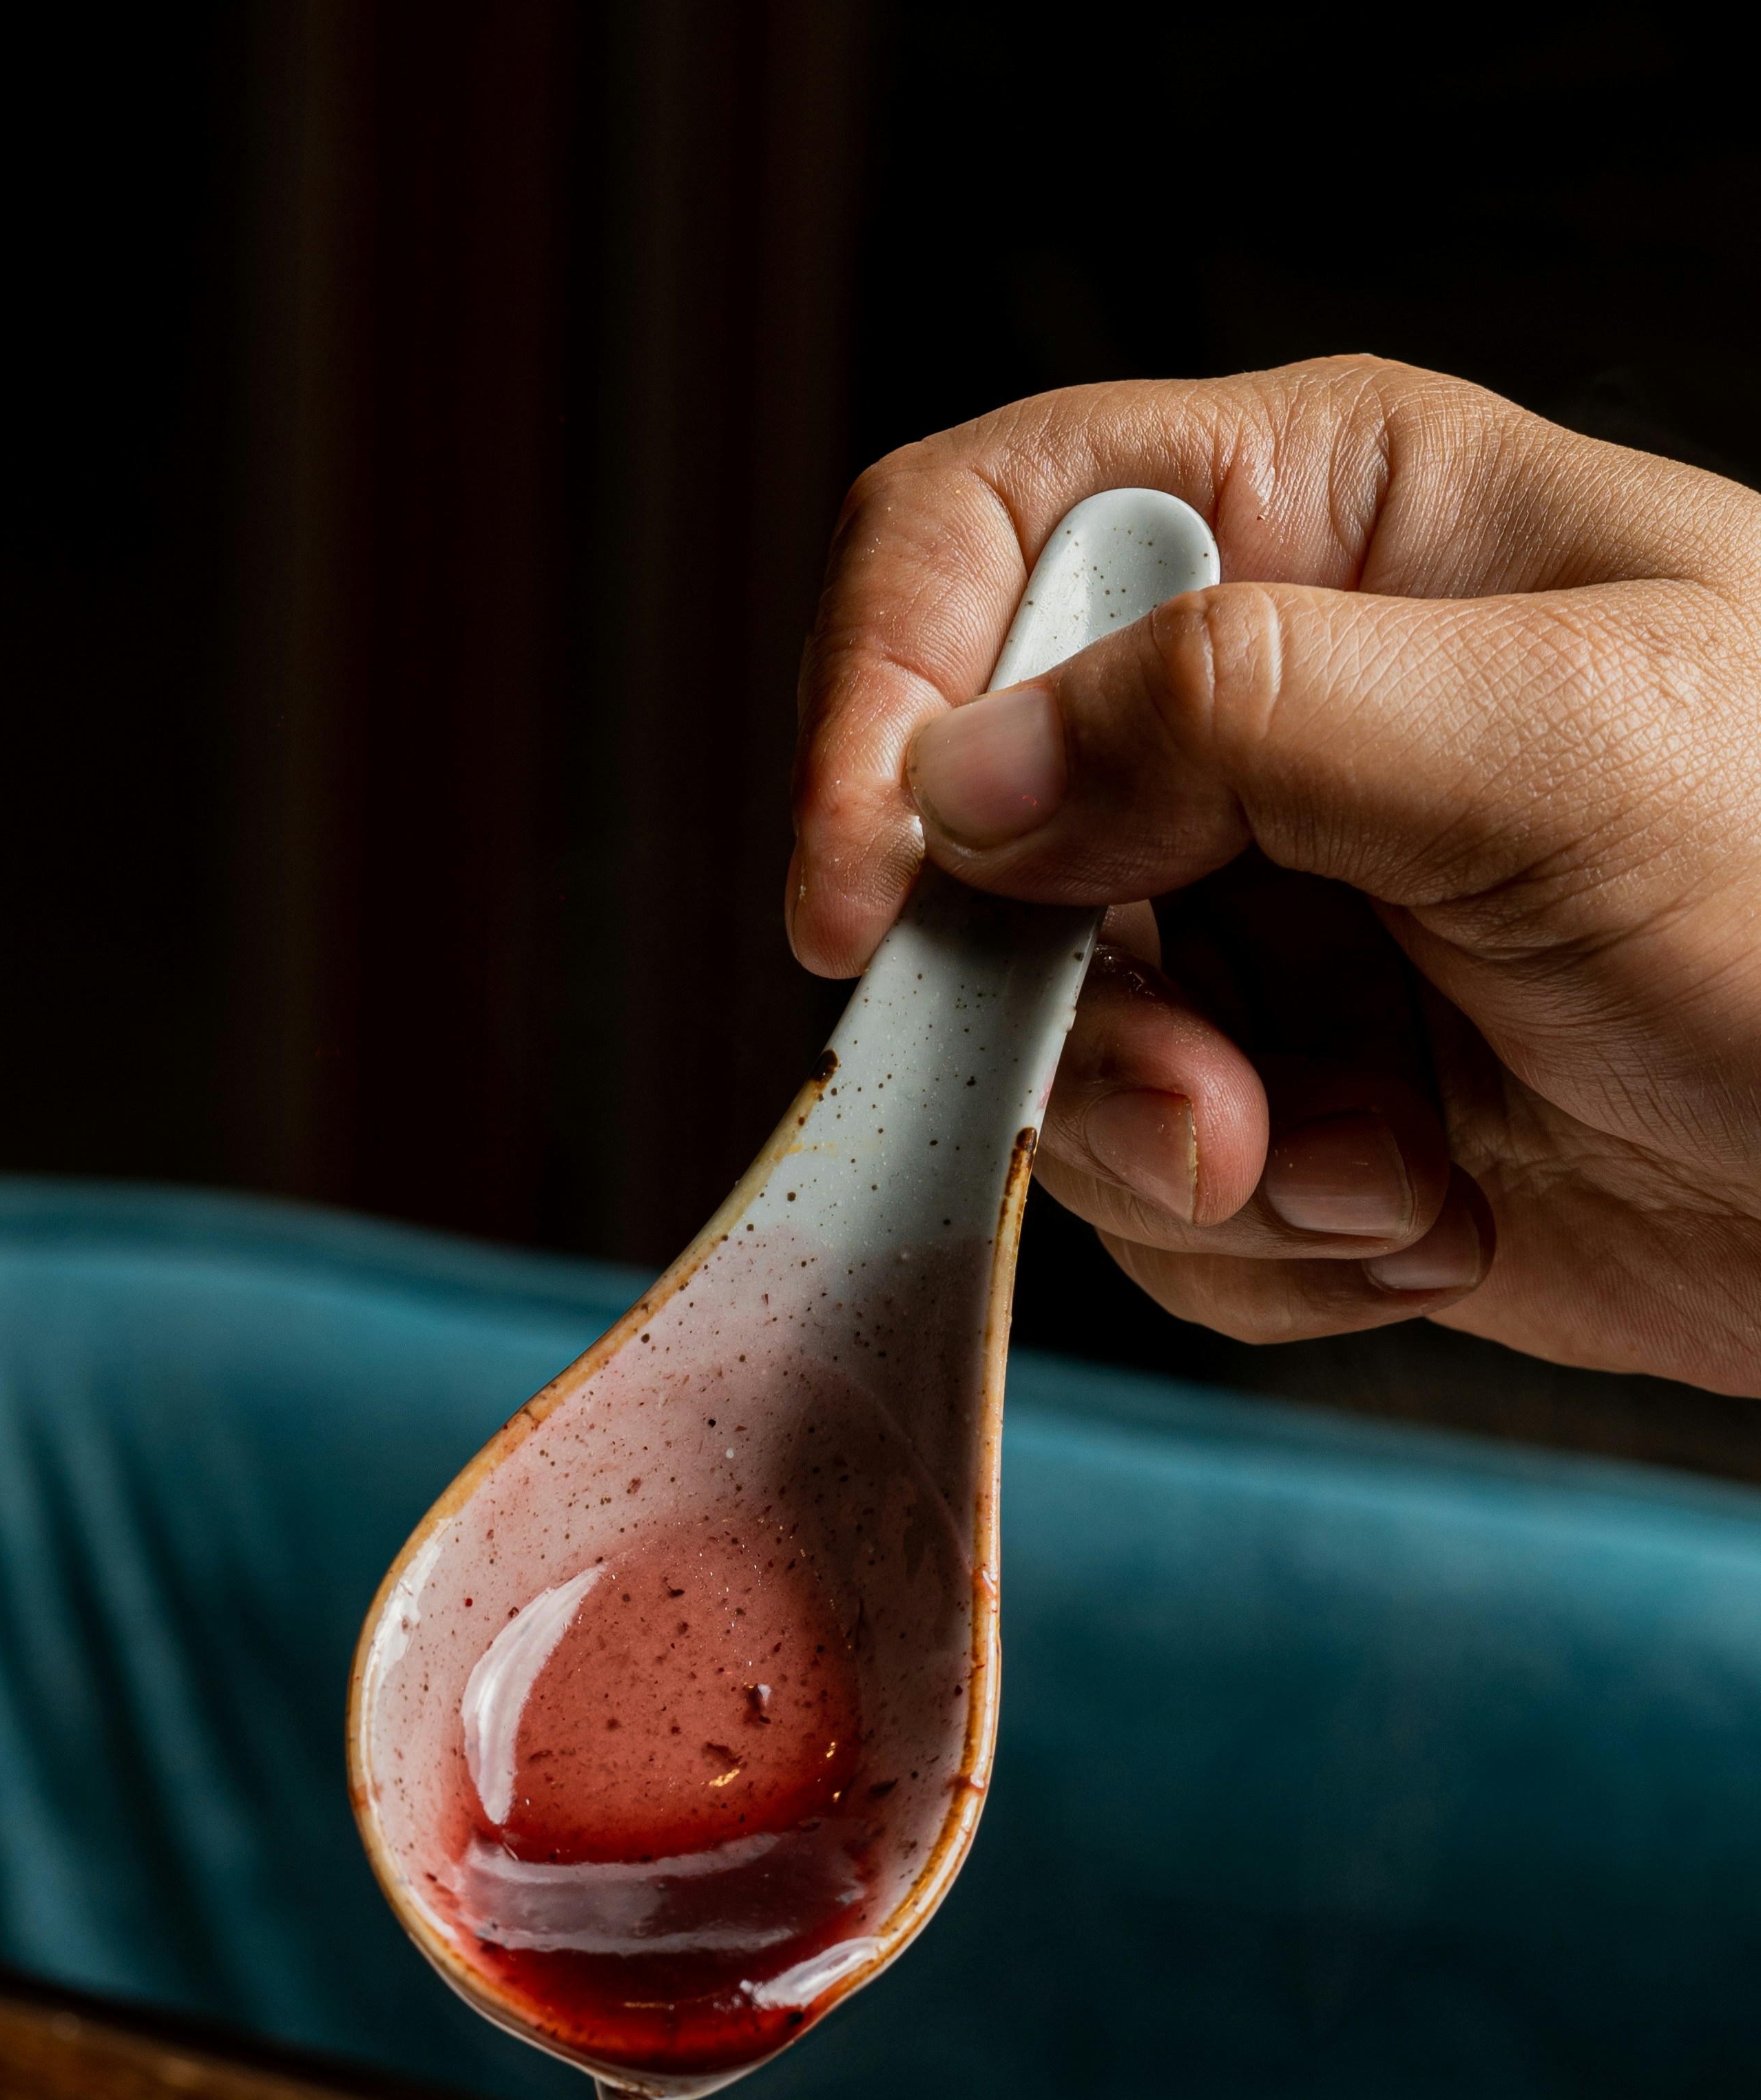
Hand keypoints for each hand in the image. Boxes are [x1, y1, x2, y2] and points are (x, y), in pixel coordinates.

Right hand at [787, 357, 1760, 1392]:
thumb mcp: (1556, 753)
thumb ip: (1237, 717)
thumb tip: (955, 774)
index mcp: (1327, 521)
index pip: (982, 538)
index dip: (883, 708)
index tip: (866, 910)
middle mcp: (1264, 713)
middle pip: (984, 848)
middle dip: (1087, 1031)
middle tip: (1231, 1133)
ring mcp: (1270, 924)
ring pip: (1051, 1058)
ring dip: (1206, 1167)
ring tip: (1398, 1183)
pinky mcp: (1289, 1108)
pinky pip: (1146, 1207)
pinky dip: (1269, 1255)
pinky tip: (1428, 1223)